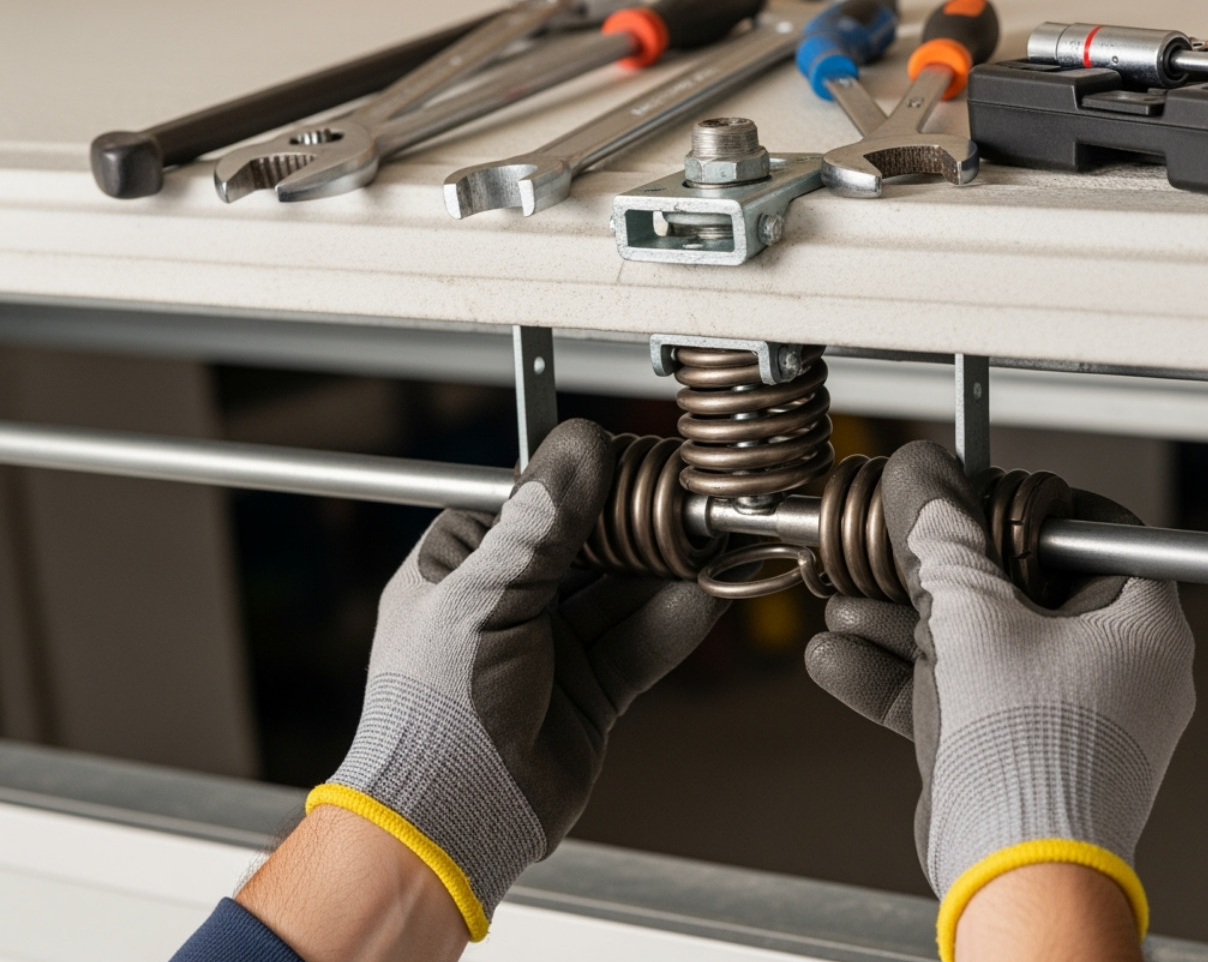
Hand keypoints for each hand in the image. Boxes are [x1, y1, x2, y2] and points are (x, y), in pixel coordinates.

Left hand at [307, 419, 725, 940]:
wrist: (448, 818)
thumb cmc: (436, 711)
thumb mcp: (486, 595)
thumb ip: (542, 524)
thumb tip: (581, 447)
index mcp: (462, 562)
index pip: (536, 501)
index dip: (589, 481)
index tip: (638, 460)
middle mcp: (508, 598)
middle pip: (590, 545)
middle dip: (641, 527)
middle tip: (691, 500)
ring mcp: (552, 646)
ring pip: (624, 592)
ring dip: (669, 570)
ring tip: (714, 540)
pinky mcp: (591, 689)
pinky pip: (642, 642)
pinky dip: (678, 618)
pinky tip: (711, 592)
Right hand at [804, 442, 1194, 961]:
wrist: (1015, 881)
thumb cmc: (1024, 752)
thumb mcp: (969, 614)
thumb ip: (938, 535)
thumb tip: (918, 470)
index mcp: (1137, 620)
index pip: (1086, 528)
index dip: (1019, 504)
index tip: (965, 494)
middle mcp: (1113, 667)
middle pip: (1015, 585)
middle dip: (931, 570)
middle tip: (884, 548)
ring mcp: (1064, 714)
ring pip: (978, 643)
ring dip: (901, 623)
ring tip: (843, 602)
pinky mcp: (1016, 752)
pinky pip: (959, 696)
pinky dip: (901, 678)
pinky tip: (837, 658)